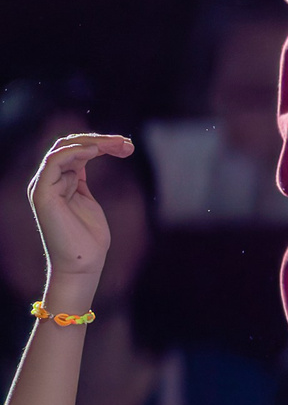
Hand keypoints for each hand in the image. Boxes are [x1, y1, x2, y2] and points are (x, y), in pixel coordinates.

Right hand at [25, 135, 131, 308]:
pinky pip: (54, 162)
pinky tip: (96, 150)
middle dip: (100, 140)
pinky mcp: (43, 194)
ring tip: (120, 144)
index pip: (75, 150)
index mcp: (59, 181)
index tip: (128, 146)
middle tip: (127, 143)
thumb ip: (81, 180)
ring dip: (94, 142)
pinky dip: (75, 151)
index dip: (101, 143)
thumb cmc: (88, 238)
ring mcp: (43, 186)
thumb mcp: (88, 201)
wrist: (82, 265)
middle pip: (69, 145)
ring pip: (63, 148)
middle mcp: (48, 181)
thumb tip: (89, 157)